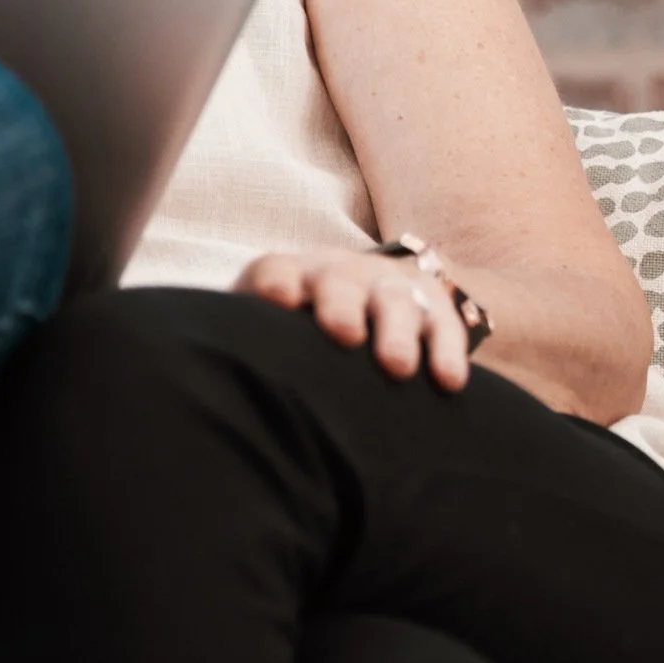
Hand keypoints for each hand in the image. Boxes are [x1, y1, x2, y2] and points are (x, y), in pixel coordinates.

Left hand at [236, 245, 473, 389]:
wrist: (366, 302)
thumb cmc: (296, 335)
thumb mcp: (269, 332)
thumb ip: (248, 350)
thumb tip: (216, 390)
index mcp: (291, 278)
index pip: (275, 272)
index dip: (275, 283)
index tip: (277, 299)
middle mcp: (340, 274)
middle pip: (339, 283)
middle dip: (340, 306)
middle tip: (343, 334)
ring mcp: (388, 286)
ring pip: (394, 302)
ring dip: (396, 333)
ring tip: (396, 366)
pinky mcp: (433, 306)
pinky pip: (444, 327)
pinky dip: (447, 352)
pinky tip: (447, 381)